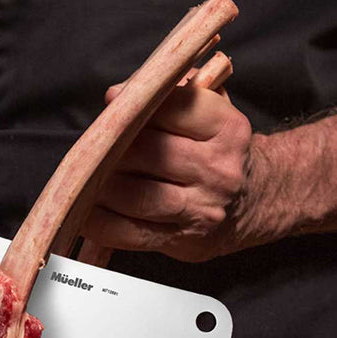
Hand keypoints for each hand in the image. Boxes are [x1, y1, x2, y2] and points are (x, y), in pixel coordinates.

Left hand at [84, 82, 252, 261]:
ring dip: (102, 187)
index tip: (113, 105)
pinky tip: (86, 212)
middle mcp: (219, 170)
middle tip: (91, 146)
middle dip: (112, 148)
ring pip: (137, 196)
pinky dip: (101, 223)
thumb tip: (118, 96)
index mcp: (227, 129)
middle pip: (149, 153)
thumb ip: (168, 96)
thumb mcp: (208, 111)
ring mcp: (202, 209)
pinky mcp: (183, 241)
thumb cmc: (216, 149)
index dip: (137, 105)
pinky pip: (131, 233)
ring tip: (84, 178)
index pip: (174, 108)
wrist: (252, 200)